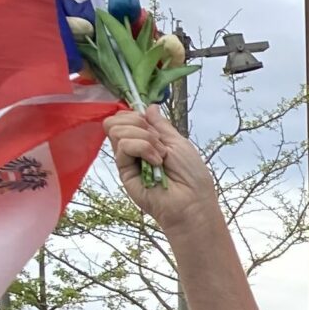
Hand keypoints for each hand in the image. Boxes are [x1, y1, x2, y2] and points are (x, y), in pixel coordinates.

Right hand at [103, 107, 223, 235]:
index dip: (137, 115)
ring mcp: (127, 159)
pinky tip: (156, 162)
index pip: (127, 117)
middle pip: (116, 121)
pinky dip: (143, 148)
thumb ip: (161, 125)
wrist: (192, 203)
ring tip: (161, 156)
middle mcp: (134, 148)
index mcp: (147, 139)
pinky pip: (123, 146)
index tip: (154, 125)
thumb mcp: (178, 142)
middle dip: (138, 123)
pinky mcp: (124, 171)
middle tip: (158, 141)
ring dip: (144, 138)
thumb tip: (149, 106)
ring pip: (116, 130)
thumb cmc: (192, 175)